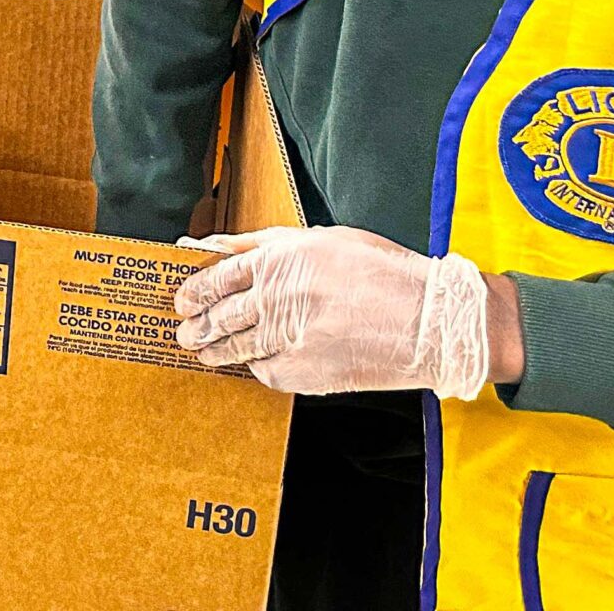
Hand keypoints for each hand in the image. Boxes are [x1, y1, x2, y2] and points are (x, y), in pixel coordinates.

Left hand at [172, 226, 494, 399]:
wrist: (431, 321)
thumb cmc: (380, 271)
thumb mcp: (321, 241)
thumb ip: (263, 243)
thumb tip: (214, 245)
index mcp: (280, 260)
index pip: (219, 275)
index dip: (195, 289)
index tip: (182, 299)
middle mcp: (279, 297)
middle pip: (222, 315)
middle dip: (198, 325)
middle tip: (184, 332)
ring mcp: (291, 337)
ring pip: (238, 347)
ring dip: (214, 351)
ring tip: (202, 353)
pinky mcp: (306, 372)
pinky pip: (267, 372)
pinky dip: (257, 368)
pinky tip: (252, 365)